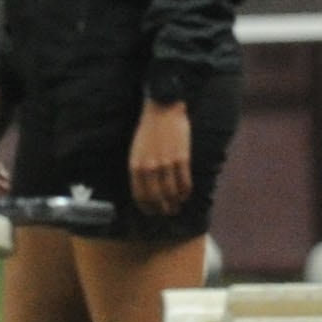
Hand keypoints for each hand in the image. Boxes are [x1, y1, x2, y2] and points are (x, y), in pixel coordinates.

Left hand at [127, 98, 193, 218]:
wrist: (162, 108)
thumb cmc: (148, 130)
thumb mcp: (136, 150)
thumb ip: (140, 169)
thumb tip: (147, 190)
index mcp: (136, 166)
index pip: (140, 195)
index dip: (147, 207)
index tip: (152, 212)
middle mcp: (150, 167)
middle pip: (157, 197)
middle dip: (163, 208)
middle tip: (168, 211)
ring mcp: (166, 163)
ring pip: (171, 192)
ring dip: (175, 202)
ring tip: (178, 205)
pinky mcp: (181, 158)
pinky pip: (184, 182)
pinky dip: (185, 192)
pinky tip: (185, 194)